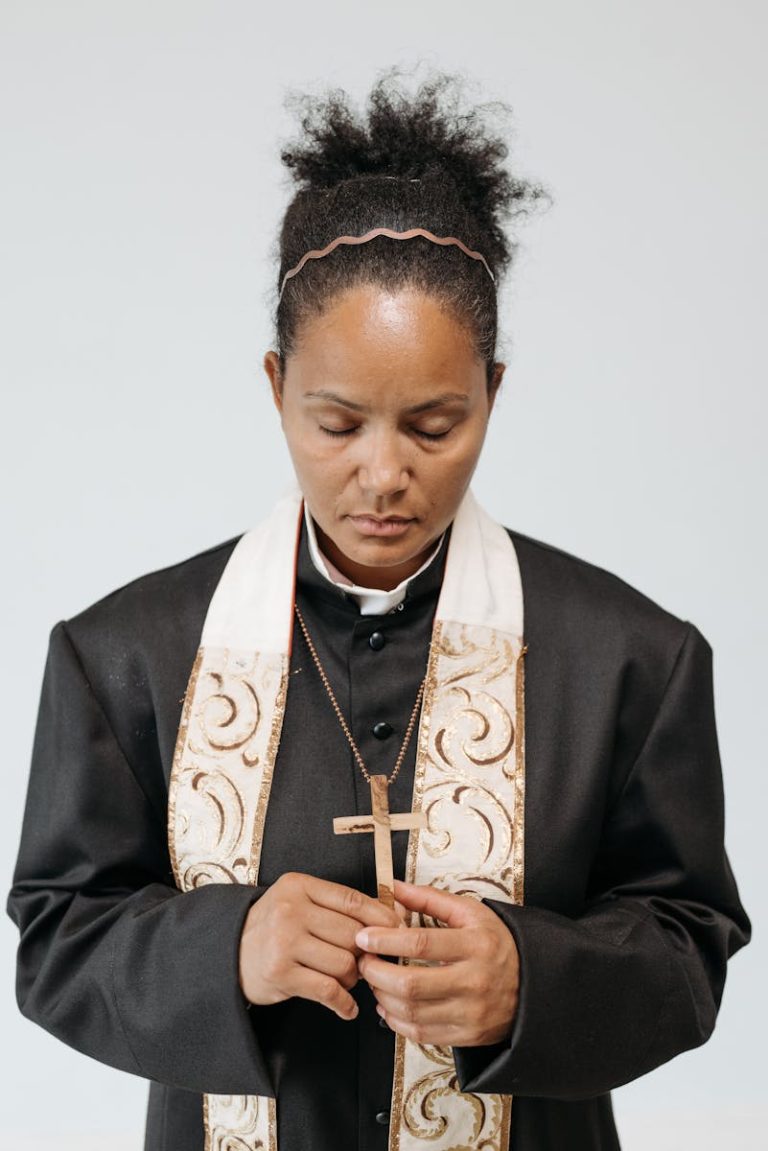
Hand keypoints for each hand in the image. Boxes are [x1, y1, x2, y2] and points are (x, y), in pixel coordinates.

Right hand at [238, 872, 400, 1019]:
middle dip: (364, 953)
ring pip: (344, 963)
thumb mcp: (300, 902)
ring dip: (352, 978)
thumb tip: (393, 914)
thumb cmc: (275, 928)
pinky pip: (328, 990)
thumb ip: (339, 906)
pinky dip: (344, 1003)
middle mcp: (291, 910)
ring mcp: (284, 942)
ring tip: (346, 979)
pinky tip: (346, 1006)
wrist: (230, 953)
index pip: (352, 900)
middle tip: (364, 961)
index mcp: (300, 886)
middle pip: (353, 934)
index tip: (397, 931)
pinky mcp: (281, 974)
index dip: (381, 918)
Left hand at [356, 879, 519, 1046]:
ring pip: (412, 1012)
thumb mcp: (471, 913)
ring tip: (374, 980)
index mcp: (475, 944)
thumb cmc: (495, 944)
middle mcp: (474, 981)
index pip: (421, 943)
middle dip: (377, 973)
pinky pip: (421, 1034)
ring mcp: (471, 1013)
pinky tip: (388, 1006)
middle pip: (411, 984)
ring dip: (382, 997)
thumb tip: (395, 888)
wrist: (532, 984)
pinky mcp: (467, 1036)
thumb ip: (430, 899)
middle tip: (364, 960)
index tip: (364, 936)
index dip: (386, 940)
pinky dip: (396, 1022)